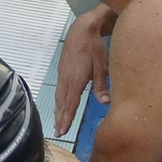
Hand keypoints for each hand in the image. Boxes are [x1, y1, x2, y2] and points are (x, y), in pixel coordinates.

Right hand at [54, 7, 114, 134]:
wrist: (82, 29)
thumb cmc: (94, 47)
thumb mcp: (101, 66)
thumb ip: (101, 86)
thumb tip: (105, 102)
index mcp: (76, 80)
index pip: (70, 104)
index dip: (66, 118)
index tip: (63, 130)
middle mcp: (66, 79)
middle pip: (62, 103)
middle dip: (60, 119)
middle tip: (58, 133)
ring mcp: (62, 74)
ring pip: (59, 97)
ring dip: (58, 111)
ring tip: (57, 123)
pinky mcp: (62, 70)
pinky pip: (59, 89)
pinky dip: (58, 100)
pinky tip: (59, 104)